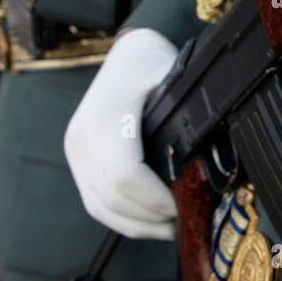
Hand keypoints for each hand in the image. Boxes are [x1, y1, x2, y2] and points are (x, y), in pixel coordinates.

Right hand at [64, 28, 178, 239]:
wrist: (130, 52)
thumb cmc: (157, 66)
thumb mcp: (177, 86)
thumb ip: (186, 123)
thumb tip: (206, 169)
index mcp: (107, 116)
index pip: (125, 175)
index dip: (154, 199)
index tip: (180, 207)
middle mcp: (82, 135)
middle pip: (111, 196)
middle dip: (148, 217)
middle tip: (180, 224)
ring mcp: (75, 147)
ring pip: (99, 204)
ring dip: (135, 224)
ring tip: (167, 228)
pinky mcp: (76, 156)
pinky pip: (93, 199)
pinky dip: (119, 216)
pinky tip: (146, 220)